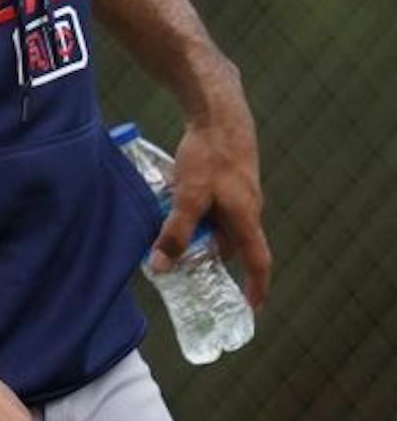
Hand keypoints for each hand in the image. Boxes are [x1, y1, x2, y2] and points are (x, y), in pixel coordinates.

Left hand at [156, 72, 272, 307]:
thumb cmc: (210, 155)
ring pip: (217, 223)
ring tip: (168, 237)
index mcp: (247, 219)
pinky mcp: (225, 176)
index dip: (256, 288)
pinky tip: (169, 203)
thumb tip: (161, 267)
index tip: (250, 309)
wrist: (219, 111)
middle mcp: (247, 209)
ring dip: (198, 233)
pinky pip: (210, 204)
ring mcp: (237, 192)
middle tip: (187, 272)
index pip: (258, 263)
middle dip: (211, 259)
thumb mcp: (189, 197)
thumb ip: (176, 233)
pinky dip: (193, 212)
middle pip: (231, 244)